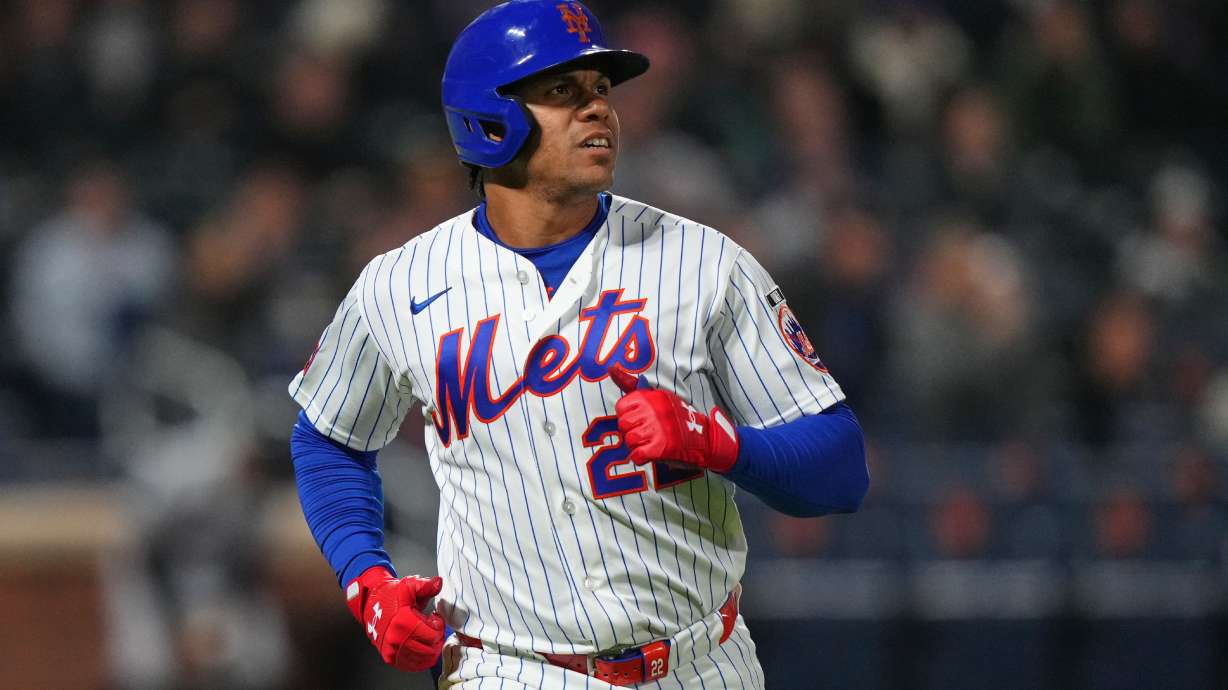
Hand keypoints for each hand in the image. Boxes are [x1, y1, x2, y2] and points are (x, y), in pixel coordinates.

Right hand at [345, 566, 445, 672]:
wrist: (370, 603)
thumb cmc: (391, 595)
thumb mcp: (409, 586)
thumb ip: (426, 585)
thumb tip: (438, 582)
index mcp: (403, 622)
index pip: (434, 634)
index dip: (439, 626)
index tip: (434, 618)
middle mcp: (397, 639)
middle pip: (430, 649)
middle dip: (436, 638)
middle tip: (432, 628)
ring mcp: (393, 650)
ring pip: (423, 660)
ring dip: (430, 649)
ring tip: (426, 635)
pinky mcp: (390, 658)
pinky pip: (412, 666)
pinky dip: (421, 659)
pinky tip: (420, 645)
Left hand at [609, 366, 739, 472]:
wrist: (704, 439)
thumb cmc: (676, 418)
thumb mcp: (657, 396)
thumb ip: (631, 385)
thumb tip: (610, 368)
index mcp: (651, 396)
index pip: (621, 407)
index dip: (629, 416)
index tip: (642, 419)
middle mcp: (653, 410)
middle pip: (623, 425)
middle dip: (632, 432)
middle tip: (648, 433)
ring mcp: (657, 429)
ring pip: (629, 440)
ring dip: (638, 445)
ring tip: (652, 442)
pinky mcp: (661, 447)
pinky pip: (637, 455)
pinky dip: (641, 458)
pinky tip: (652, 453)